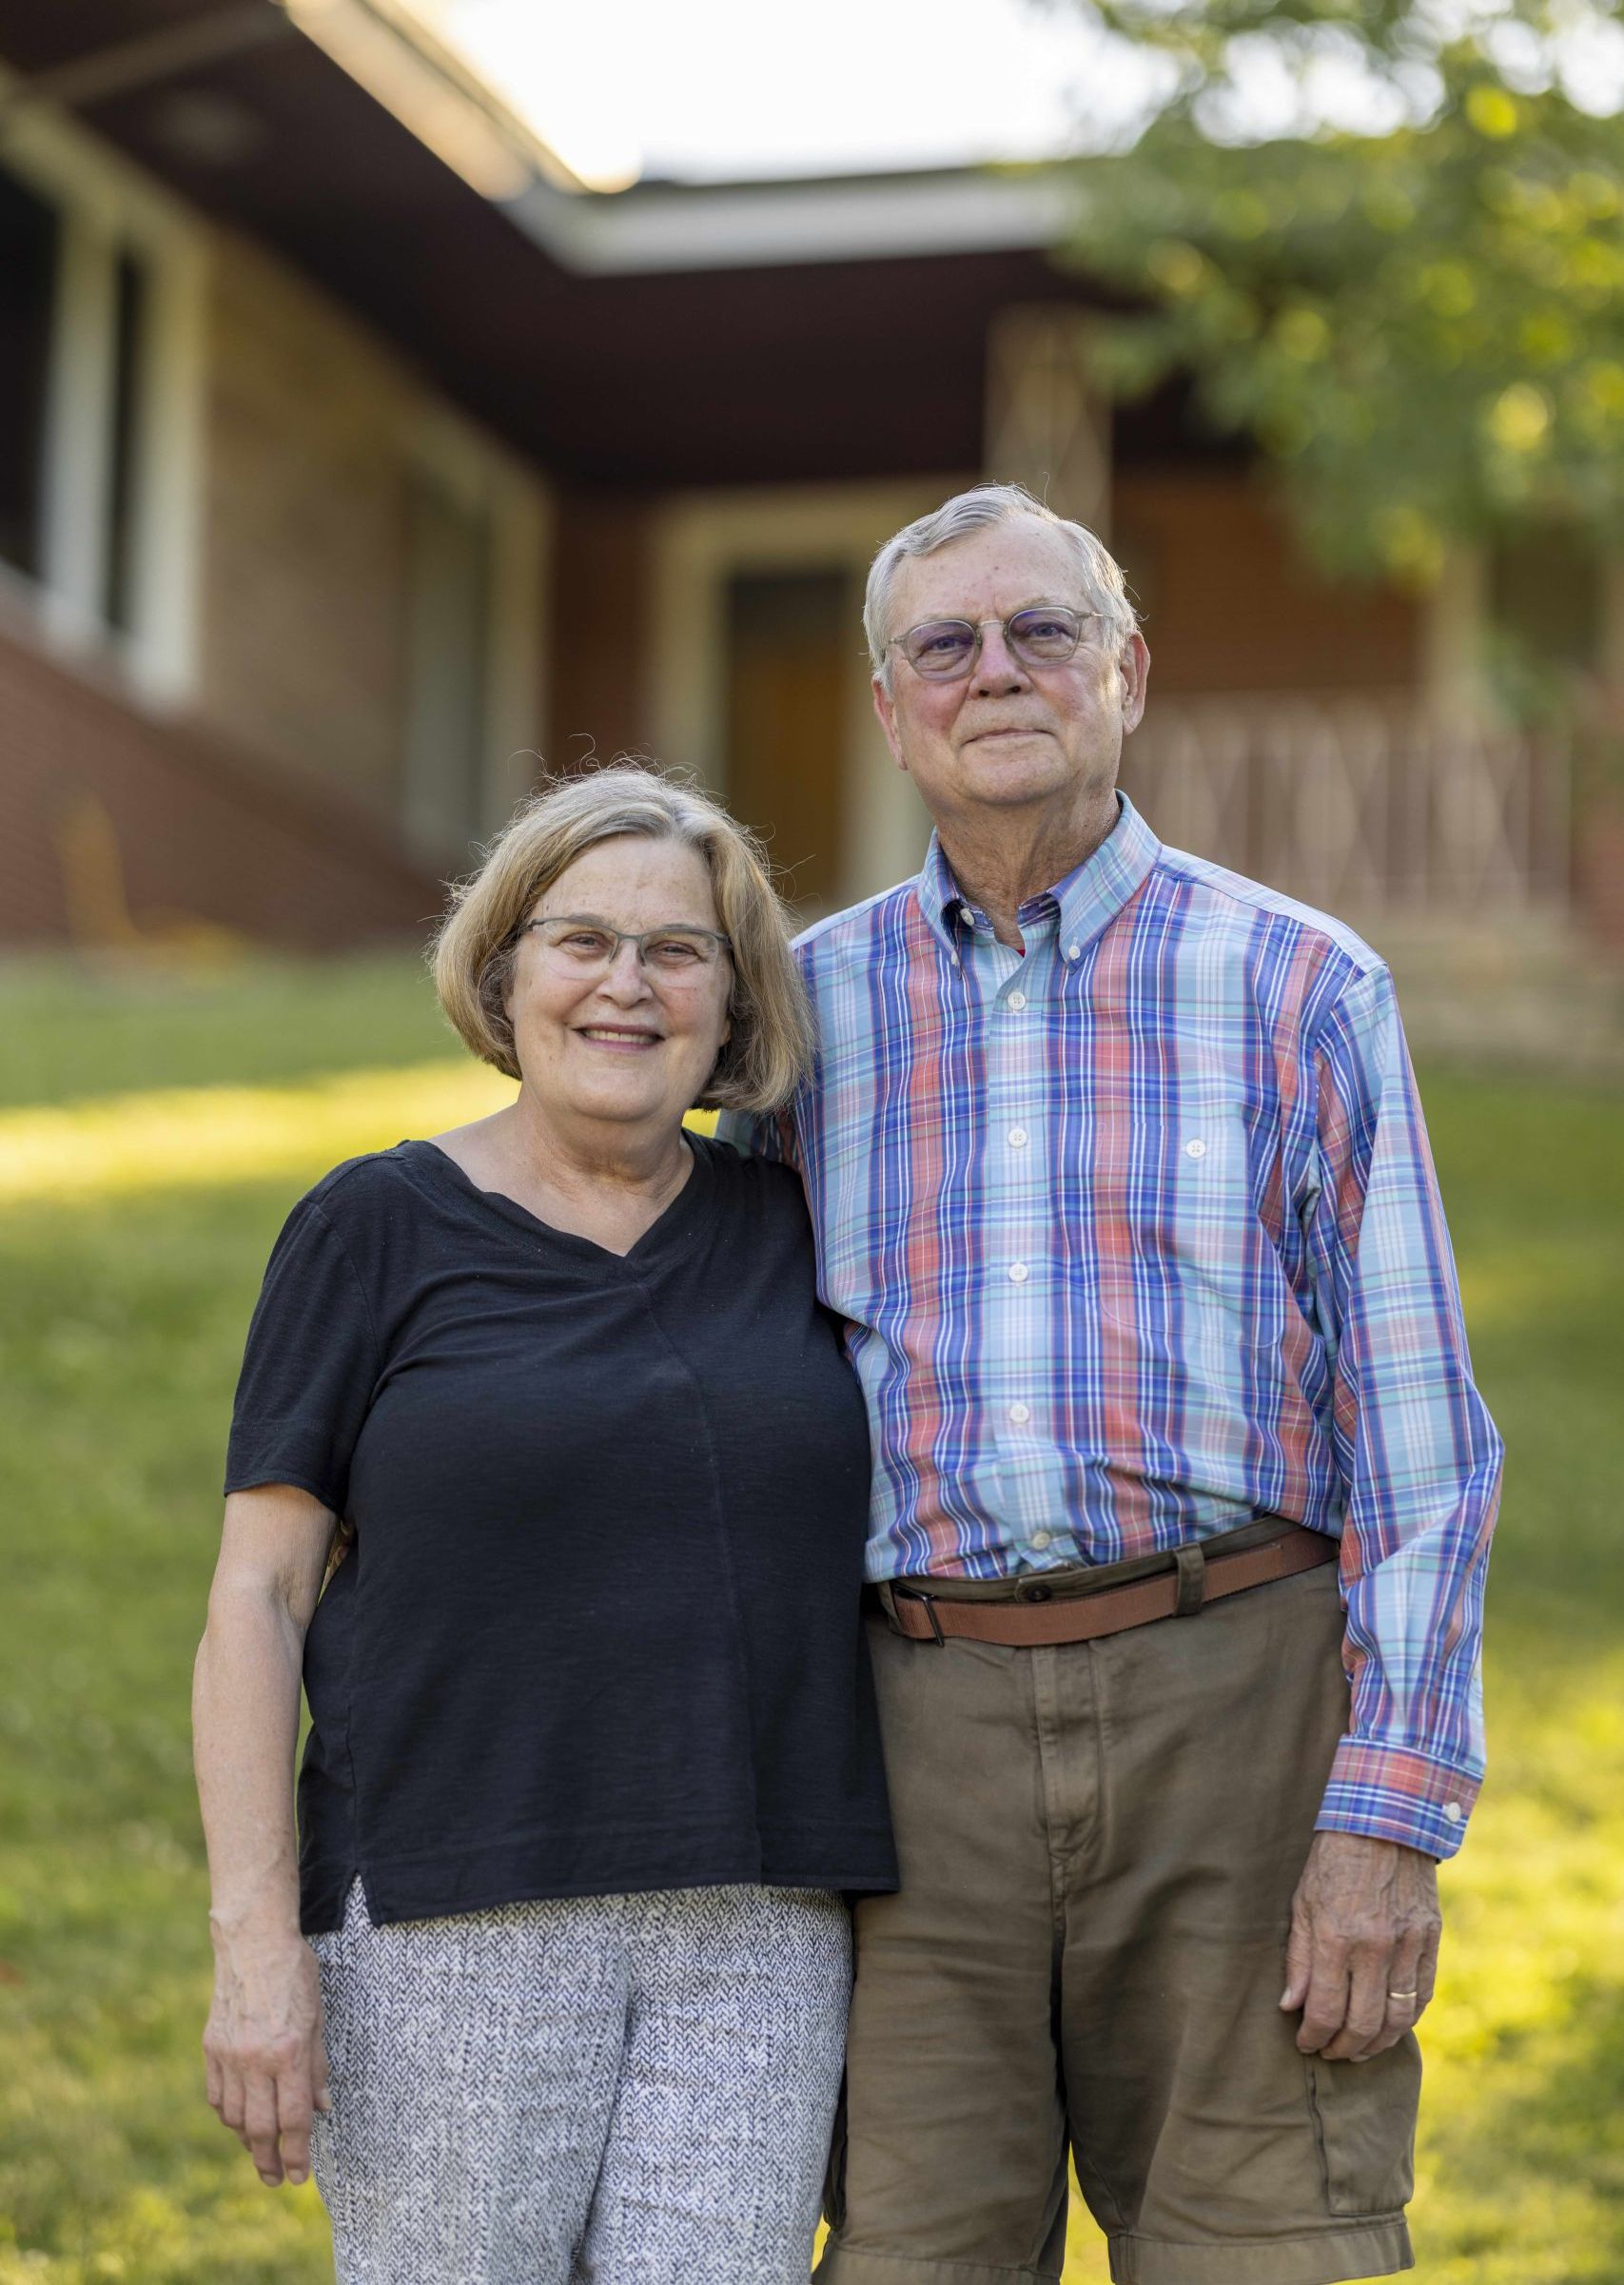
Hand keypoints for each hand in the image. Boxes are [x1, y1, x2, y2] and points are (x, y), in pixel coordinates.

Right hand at [203, 1918, 330, 2186]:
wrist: (253, 1942)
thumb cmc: (295, 1975)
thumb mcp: (319, 2018)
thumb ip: (318, 2067)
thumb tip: (321, 2109)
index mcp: (288, 2052)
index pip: (294, 2119)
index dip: (298, 2152)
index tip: (301, 2176)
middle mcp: (256, 2060)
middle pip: (261, 2129)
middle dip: (271, 2161)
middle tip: (278, 2179)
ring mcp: (229, 2055)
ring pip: (235, 2117)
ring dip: (249, 2141)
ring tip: (262, 2152)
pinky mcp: (211, 2048)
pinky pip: (217, 2096)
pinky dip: (228, 2115)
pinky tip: (239, 2120)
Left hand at [1280, 1831, 1441, 2061]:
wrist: (1384, 1822)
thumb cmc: (1333, 1862)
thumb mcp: (1303, 1903)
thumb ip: (1299, 1959)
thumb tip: (1290, 2006)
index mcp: (1337, 1937)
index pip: (1325, 2010)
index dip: (1313, 2036)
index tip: (1305, 2044)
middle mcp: (1375, 1947)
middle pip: (1363, 2024)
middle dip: (1343, 2048)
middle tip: (1330, 2052)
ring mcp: (1408, 1945)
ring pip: (1397, 2019)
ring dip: (1376, 2044)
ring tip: (1358, 2049)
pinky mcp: (1431, 1940)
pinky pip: (1423, 1995)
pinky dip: (1406, 2020)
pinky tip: (1389, 2027)